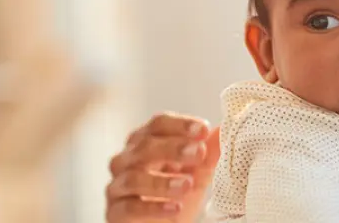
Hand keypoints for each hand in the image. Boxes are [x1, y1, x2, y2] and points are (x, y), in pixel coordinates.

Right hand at [105, 113, 219, 221]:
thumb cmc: (178, 193)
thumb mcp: (199, 173)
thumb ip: (209, 153)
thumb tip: (224, 130)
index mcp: (147, 141)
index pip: (158, 124)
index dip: (180, 125)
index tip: (203, 130)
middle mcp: (127, 159)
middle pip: (145, 146)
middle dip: (173, 148)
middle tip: (199, 153)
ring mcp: (118, 186)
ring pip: (134, 178)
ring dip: (162, 181)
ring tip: (187, 185)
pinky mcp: (114, 213)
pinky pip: (128, 208)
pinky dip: (152, 208)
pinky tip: (174, 208)